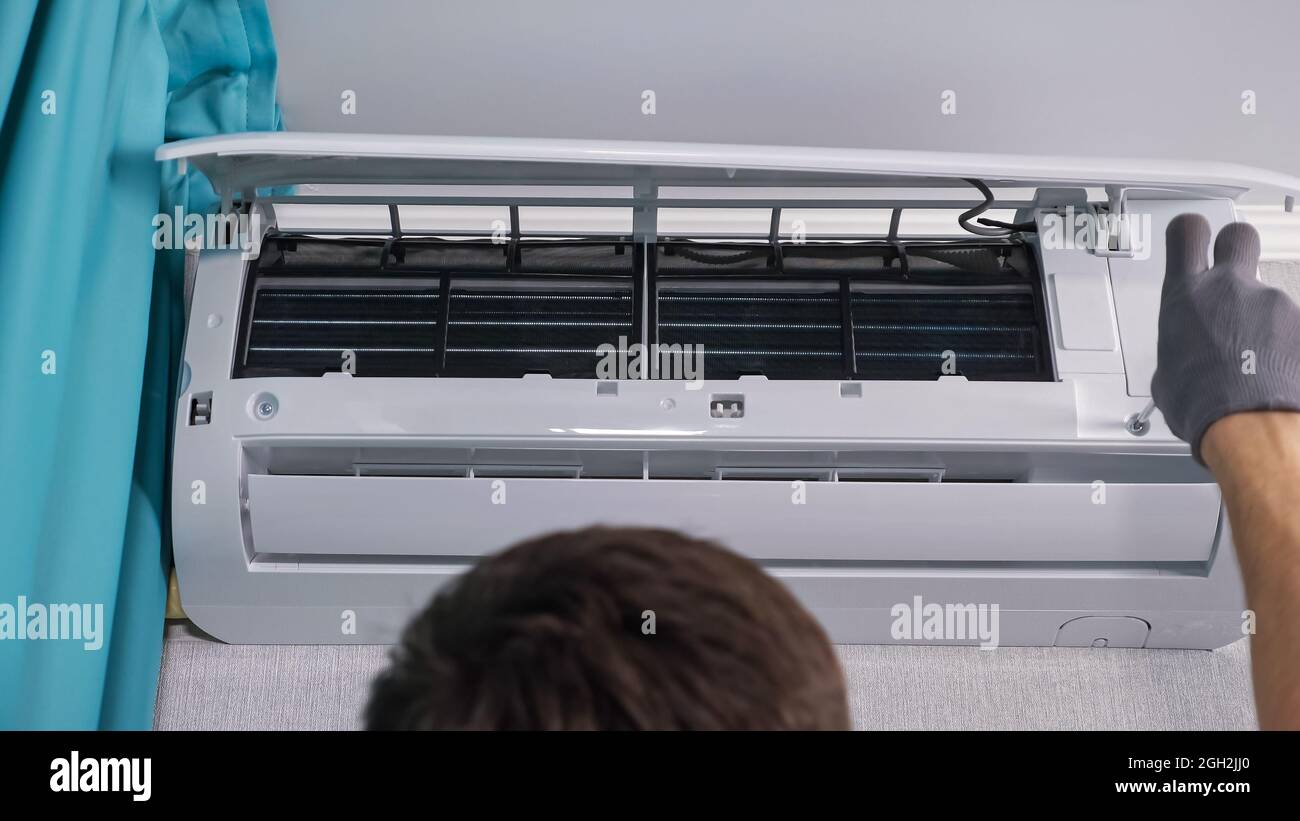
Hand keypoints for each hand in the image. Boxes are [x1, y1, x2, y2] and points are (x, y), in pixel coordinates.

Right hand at [1150, 214, 1299, 462]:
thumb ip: (1178, 351)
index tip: (1193, 239)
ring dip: (1265, 326)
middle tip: (1234, 278)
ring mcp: (1273, 302)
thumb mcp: (1167, 377)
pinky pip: (1293, 330)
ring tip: (1258, 366)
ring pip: (1270, 300)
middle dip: (1236, 250)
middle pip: (1238, 237)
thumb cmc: (1206, 405)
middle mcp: (1231, 288)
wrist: (1251, 428)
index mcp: (1187, 296)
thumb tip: (1184, 362)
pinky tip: (1279, 375)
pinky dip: (1288, 348)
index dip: (1190, 233)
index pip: (1186, 233)